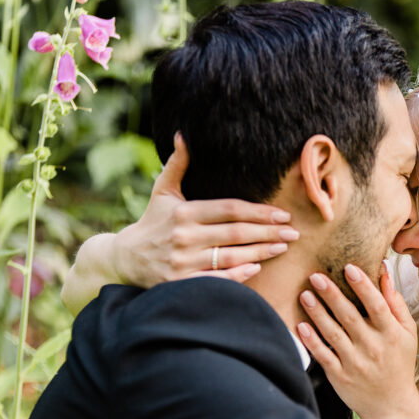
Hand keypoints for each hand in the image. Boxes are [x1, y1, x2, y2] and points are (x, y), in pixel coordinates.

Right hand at [113, 132, 300, 287]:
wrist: (124, 260)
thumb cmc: (151, 223)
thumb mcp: (162, 192)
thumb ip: (177, 165)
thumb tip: (183, 134)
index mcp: (184, 213)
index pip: (229, 210)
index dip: (258, 212)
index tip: (282, 213)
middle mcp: (184, 237)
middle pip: (236, 234)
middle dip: (268, 232)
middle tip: (294, 231)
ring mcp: (182, 262)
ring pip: (231, 257)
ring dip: (261, 252)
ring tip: (283, 246)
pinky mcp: (180, 284)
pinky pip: (217, 280)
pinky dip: (238, 275)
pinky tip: (257, 268)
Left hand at [297, 262, 418, 418]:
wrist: (392, 405)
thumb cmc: (399, 362)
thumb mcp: (407, 333)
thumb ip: (395, 303)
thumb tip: (382, 272)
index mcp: (391, 334)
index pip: (377, 306)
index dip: (363, 286)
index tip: (349, 267)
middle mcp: (373, 348)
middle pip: (350, 317)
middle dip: (332, 295)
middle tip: (315, 276)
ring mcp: (355, 363)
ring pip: (333, 334)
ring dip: (317, 313)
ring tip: (304, 294)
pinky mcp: (340, 376)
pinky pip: (324, 356)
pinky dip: (312, 341)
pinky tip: (301, 325)